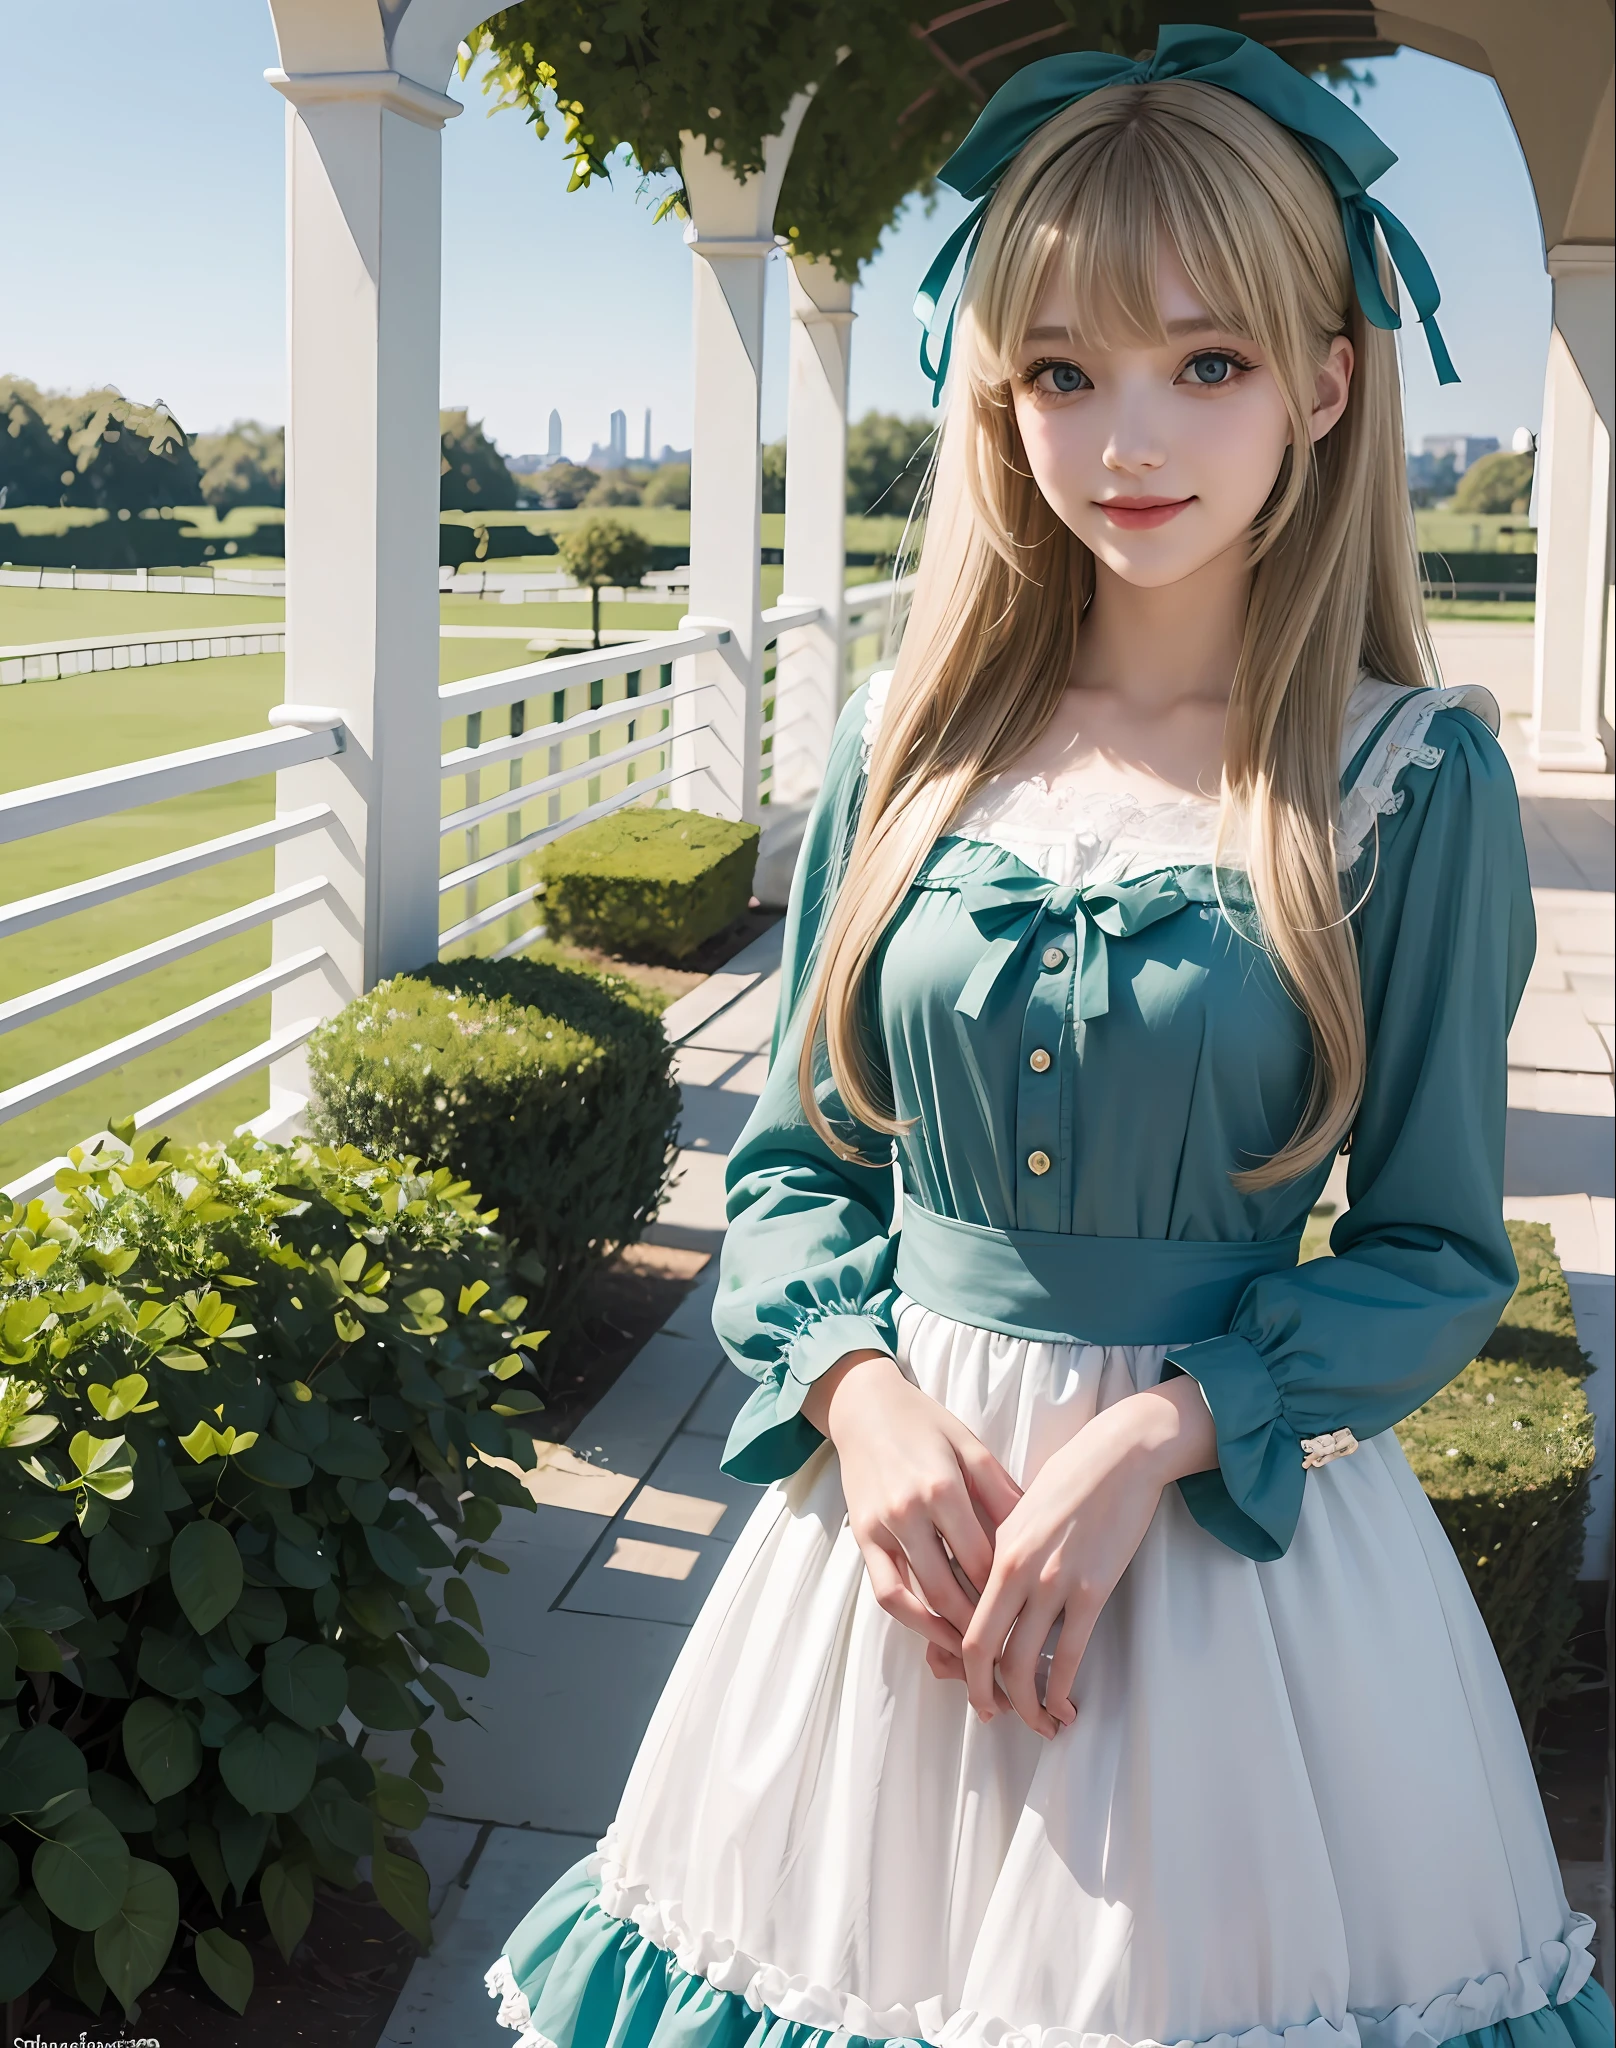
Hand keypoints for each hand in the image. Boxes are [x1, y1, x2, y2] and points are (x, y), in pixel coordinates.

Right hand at [803, 1351, 1023, 1662]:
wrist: (865, 1406)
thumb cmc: (926, 1424)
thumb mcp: (971, 1446)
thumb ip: (1002, 1491)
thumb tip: (1038, 1534)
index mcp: (943, 1488)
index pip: (983, 1560)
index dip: (1008, 1595)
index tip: (1033, 1618)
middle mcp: (909, 1513)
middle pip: (952, 1589)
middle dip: (983, 1627)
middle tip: (1012, 1653)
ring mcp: (882, 1529)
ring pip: (917, 1599)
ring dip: (948, 1634)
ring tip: (979, 1655)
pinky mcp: (862, 1538)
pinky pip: (885, 1592)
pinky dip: (911, 1619)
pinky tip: (936, 1633)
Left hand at [961, 1375, 1216, 1737]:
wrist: (1120, 1455)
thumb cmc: (1069, 1480)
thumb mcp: (1018, 1513)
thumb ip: (999, 1555)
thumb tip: (986, 1597)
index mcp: (994, 1550)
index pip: (962, 1620)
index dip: (960, 1664)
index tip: (969, 1683)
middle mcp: (1016, 1570)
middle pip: (982, 1649)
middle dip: (983, 1693)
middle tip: (991, 1715)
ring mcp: (1054, 1582)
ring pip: (1025, 1662)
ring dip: (1026, 1704)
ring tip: (1037, 1723)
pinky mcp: (1093, 1589)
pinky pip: (1071, 1654)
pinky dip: (1062, 1689)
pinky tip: (1065, 1706)